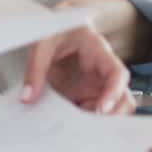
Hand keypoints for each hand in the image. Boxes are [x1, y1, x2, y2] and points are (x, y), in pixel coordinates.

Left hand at [21, 1, 136, 114]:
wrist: (57, 26)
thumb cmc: (57, 28)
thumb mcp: (43, 42)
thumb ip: (35, 68)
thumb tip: (28, 95)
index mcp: (98, 51)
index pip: (117, 73)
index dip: (114, 92)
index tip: (102, 108)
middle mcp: (103, 72)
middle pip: (124, 98)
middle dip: (111, 116)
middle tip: (86, 125)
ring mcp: (97, 86)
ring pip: (113, 110)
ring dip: (97, 122)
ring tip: (73, 124)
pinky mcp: (87, 95)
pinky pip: (92, 115)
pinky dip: (84, 123)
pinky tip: (68, 123)